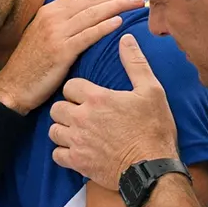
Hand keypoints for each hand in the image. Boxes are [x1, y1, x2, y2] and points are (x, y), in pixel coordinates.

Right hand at [0, 0, 143, 113]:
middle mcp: (53, 17)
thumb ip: (64, 23)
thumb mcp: (45, 35)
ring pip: (93, 13)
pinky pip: (87, 36)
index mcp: (50, 10)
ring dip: (118, 5)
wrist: (13, 87)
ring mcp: (55, 34)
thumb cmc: (33, 65)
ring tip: (137, 3)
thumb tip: (89, 15)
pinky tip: (120, 22)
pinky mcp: (60, 52)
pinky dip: (104, 27)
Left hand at [50, 35, 179, 189]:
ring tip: (76, 131)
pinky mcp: (78, 162)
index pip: (70, 86)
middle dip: (66, 108)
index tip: (87, 96)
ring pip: (53, 131)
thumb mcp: (151, 90)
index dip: (77, 90)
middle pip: (56, 107)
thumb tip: (125, 38)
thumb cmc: (154, 128)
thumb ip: (135, 62)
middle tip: (80, 113)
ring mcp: (77, 141)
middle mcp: (82, 118)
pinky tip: (76, 150)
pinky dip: (63, 152)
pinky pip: (57, 154)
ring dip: (63, 129)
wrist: (153, 168)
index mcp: (97, 98)